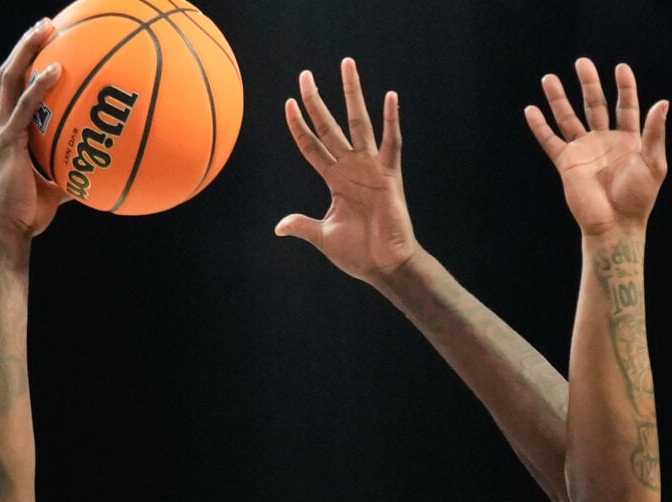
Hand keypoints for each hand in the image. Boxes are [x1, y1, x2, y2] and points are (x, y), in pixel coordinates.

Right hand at [0, 20, 66, 240]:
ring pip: (11, 79)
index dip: (28, 62)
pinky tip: (58, 69)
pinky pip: (26, 106)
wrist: (11, 229)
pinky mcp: (9, 140)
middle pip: (11, 72)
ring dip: (27, 50)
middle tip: (47, 24)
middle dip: (27, 45)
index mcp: (12, 129)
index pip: (17, 87)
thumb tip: (99, 171)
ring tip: (46, 29)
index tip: (48, 43)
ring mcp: (4, 129)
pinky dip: (40, 85)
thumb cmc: (32, 211)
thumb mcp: (58, 186)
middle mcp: (4, 123)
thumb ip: (73, 171)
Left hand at [279, 59, 415, 282]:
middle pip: (329, 126)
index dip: (299, 125)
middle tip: (305, 74)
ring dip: (352, 94)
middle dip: (316, 100)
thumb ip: (302, 225)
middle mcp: (351, 167)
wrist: (385, 267)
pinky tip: (391, 97)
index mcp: (335, 179)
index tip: (288, 102)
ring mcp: (370, 168)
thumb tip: (279, 227)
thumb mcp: (323, 236)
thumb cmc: (359, 254)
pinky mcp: (389, 175)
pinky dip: (392, 120)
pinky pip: (391, 143)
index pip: (311, 145)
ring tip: (347, 64)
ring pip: (358, 123)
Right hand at [523, 59, 668, 234]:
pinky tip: (531, 110)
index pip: (626, 106)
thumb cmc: (638, 198)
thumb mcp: (653, 163)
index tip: (620, 68)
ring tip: (549, 78)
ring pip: (568, 118)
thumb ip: (655, 132)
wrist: (614, 225)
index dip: (624, 87)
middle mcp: (604, 141)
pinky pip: (550, 141)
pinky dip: (539, 126)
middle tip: (582, 62)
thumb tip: (663, 102)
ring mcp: (584, 151)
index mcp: (628, 139)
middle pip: (595, 105)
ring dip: (559, 99)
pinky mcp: (567, 163)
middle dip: (588, 83)